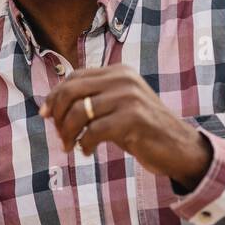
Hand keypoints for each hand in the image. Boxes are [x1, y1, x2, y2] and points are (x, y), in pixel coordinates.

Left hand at [39, 65, 212, 190]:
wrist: (179, 147)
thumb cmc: (143, 130)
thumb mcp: (117, 107)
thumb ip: (93, 99)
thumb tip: (51, 106)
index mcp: (119, 72)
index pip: (74, 77)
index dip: (54, 96)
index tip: (45, 115)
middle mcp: (123, 79)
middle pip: (71, 91)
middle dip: (56, 114)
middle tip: (58, 134)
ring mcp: (129, 98)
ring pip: (79, 112)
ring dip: (67, 133)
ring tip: (70, 146)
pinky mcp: (133, 119)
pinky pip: (93, 131)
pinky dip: (84, 144)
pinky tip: (87, 152)